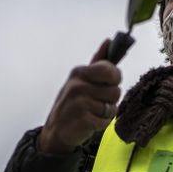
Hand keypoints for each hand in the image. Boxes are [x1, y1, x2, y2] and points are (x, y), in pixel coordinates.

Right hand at [38, 39, 121, 154]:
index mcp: (79, 73)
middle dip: (111, 99)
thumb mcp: (82, 79)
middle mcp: (78, 86)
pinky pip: (106, 121)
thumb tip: (109, 41)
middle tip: (96, 102)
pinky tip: (89, 122)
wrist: (56, 130)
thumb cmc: (73, 102)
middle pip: (116, 91)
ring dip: (106, 113)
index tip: (107, 83)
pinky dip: (101, 124)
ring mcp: (80, 103)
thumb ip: (98, 61)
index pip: (110, 70)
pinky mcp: (83, 120)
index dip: (114, 79)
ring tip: (91, 112)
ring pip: (112, 107)